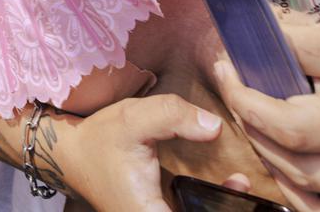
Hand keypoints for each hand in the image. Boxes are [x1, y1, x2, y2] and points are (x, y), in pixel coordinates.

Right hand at [64, 94, 228, 211]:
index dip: (222, 210)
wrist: (75, 154)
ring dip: (223, 207)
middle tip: (245, 184)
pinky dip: (211, 205)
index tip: (239, 185)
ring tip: (241, 185)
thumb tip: (216, 127)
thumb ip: (173, 116)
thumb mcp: (134, 119)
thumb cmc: (101, 140)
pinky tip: (230, 186)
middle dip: (228, 209)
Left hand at [214, 0, 319, 211]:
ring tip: (246, 116)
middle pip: (291, 126)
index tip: (229, 41)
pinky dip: (295, 191)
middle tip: (226, 80)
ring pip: (304, 170)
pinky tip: (277, 162)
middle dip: (246, 106)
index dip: (248, 44)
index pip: (287, 52)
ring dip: (263, 146)